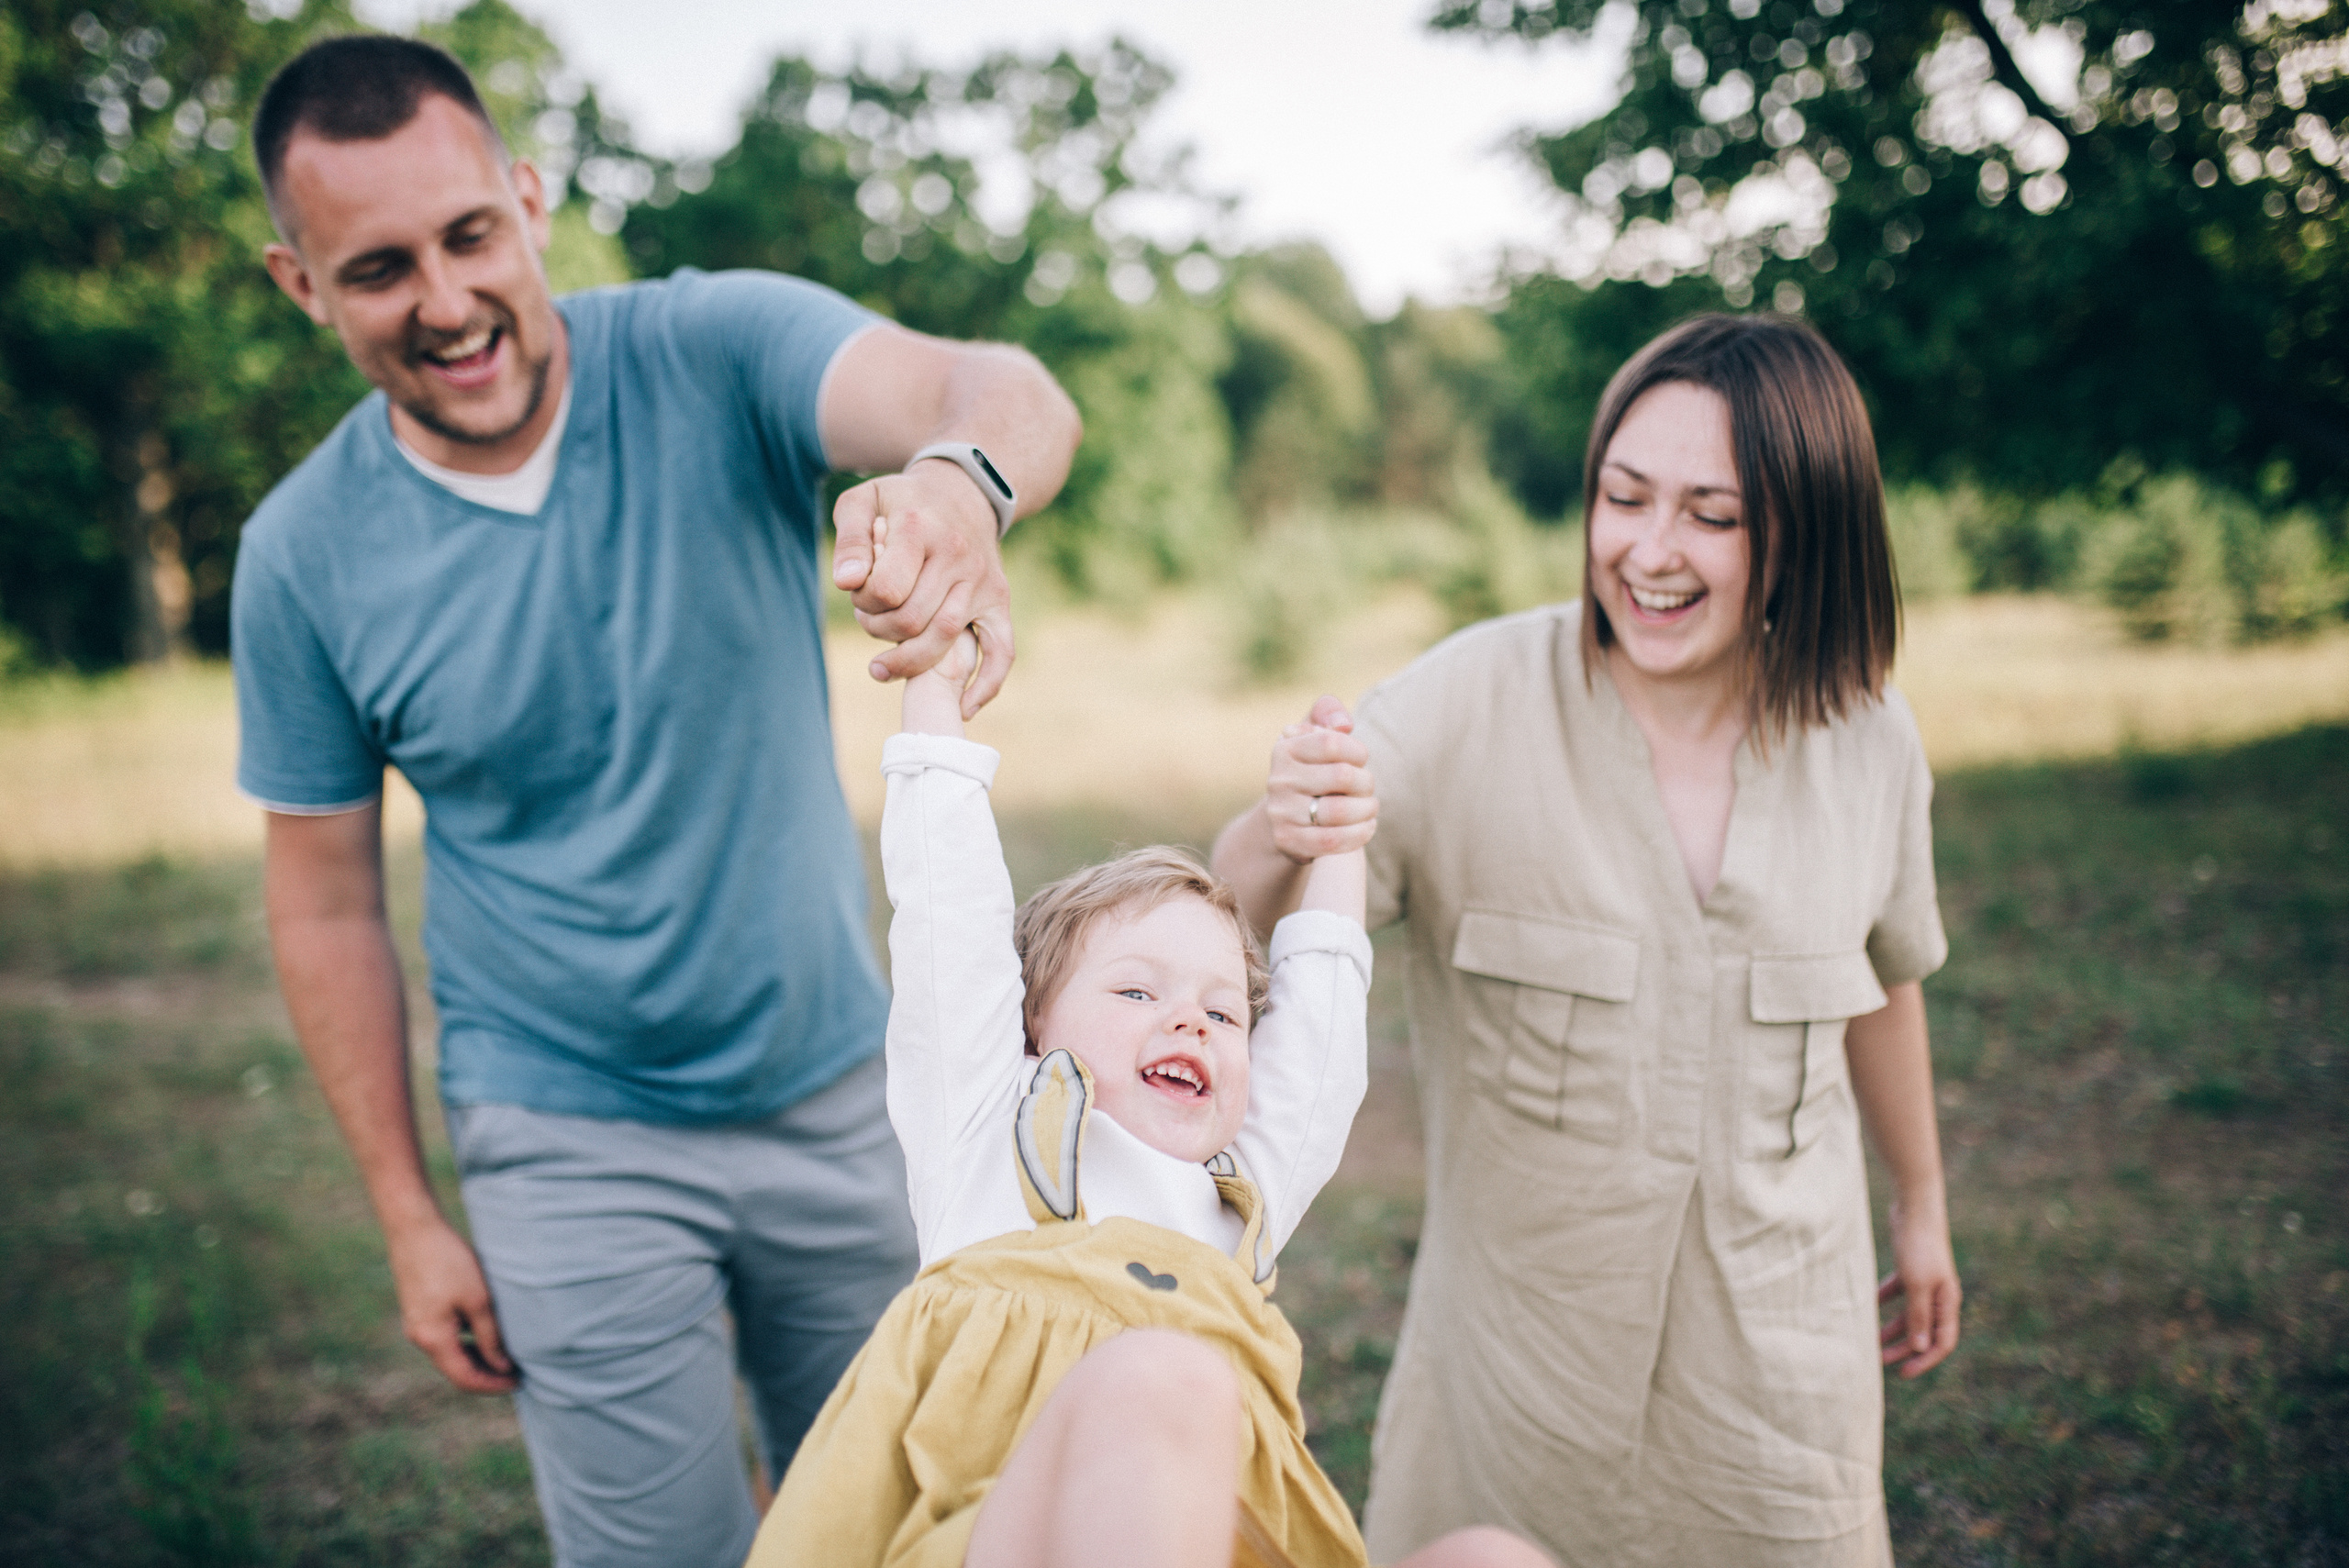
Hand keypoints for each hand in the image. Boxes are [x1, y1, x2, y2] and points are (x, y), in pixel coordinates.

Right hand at [387, 1216, 518, 1393]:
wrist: (414, 1229)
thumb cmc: (449, 1261)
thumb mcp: (478, 1299)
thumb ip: (490, 1336)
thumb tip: (502, 1366)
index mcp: (433, 1339)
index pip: (465, 1378)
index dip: (493, 1385)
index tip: (520, 1382)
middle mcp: (420, 1338)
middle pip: (456, 1370)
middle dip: (487, 1375)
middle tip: (519, 1371)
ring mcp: (417, 1325)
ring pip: (450, 1355)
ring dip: (477, 1359)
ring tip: (508, 1355)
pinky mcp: (419, 1311)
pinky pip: (445, 1338)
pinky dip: (466, 1343)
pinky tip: (487, 1334)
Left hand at [832, 463, 1013, 717]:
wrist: (961, 493)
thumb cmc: (902, 502)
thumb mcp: (865, 501)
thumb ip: (850, 539)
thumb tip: (847, 582)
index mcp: (921, 530)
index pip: (886, 590)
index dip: (863, 602)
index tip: (859, 594)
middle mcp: (957, 557)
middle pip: (911, 620)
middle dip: (878, 629)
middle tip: (867, 619)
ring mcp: (982, 581)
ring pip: (943, 638)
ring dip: (907, 659)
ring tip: (881, 664)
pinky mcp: (999, 600)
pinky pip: (1001, 650)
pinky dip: (986, 684)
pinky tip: (964, 707)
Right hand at [1266, 695, 1375, 863]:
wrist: (1286, 817)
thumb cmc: (1312, 769)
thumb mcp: (1314, 735)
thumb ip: (1327, 713)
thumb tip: (1343, 724)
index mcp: (1284, 750)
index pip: (1331, 742)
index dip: (1356, 750)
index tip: (1360, 759)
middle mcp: (1277, 780)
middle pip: (1341, 776)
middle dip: (1365, 782)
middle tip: (1367, 787)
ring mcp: (1281, 813)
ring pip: (1340, 811)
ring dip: (1366, 809)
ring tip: (1370, 807)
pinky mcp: (1289, 842)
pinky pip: (1333, 841)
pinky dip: (1359, 834)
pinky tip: (1366, 826)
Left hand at [1878, 1198, 1960, 1377]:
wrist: (1914, 1207)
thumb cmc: (1919, 1246)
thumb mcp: (1917, 1284)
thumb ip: (1918, 1315)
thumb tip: (1920, 1347)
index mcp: (1947, 1302)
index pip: (1942, 1342)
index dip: (1925, 1360)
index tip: (1904, 1373)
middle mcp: (1939, 1295)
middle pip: (1923, 1331)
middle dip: (1903, 1348)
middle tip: (1879, 1362)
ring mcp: (1924, 1282)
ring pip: (1908, 1314)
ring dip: (1891, 1328)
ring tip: (1869, 1340)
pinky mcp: (1909, 1269)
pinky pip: (1897, 1293)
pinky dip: (1882, 1301)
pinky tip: (1865, 1305)